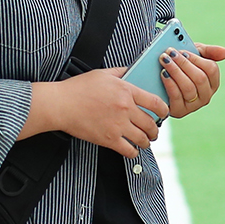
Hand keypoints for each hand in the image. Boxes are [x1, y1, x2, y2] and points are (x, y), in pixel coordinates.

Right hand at [38, 67, 167, 158]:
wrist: (60, 104)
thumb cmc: (78, 88)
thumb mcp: (102, 74)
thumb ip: (121, 72)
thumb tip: (133, 71)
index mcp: (126, 91)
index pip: (155, 102)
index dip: (164, 110)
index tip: (164, 113)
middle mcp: (125, 108)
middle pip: (151, 123)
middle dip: (155, 130)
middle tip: (154, 131)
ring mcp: (118, 125)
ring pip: (143, 138)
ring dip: (147, 141)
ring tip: (145, 141)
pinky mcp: (108, 139)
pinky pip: (129, 150)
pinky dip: (134, 152)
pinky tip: (133, 150)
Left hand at [158, 43, 224, 119]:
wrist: (162, 84)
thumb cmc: (182, 67)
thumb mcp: (195, 56)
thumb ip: (209, 52)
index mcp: (213, 82)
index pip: (211, 69)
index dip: (196, 59)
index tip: (183, 51)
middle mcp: (206, 96)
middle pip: (200, 78)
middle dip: (184, 64)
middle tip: (170, 53)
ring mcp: (194, 105)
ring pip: (188, 87)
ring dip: (175, 71)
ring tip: (165, 60)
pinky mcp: (180, 111)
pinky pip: (176, 97)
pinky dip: (169, 83)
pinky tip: (163, 74)